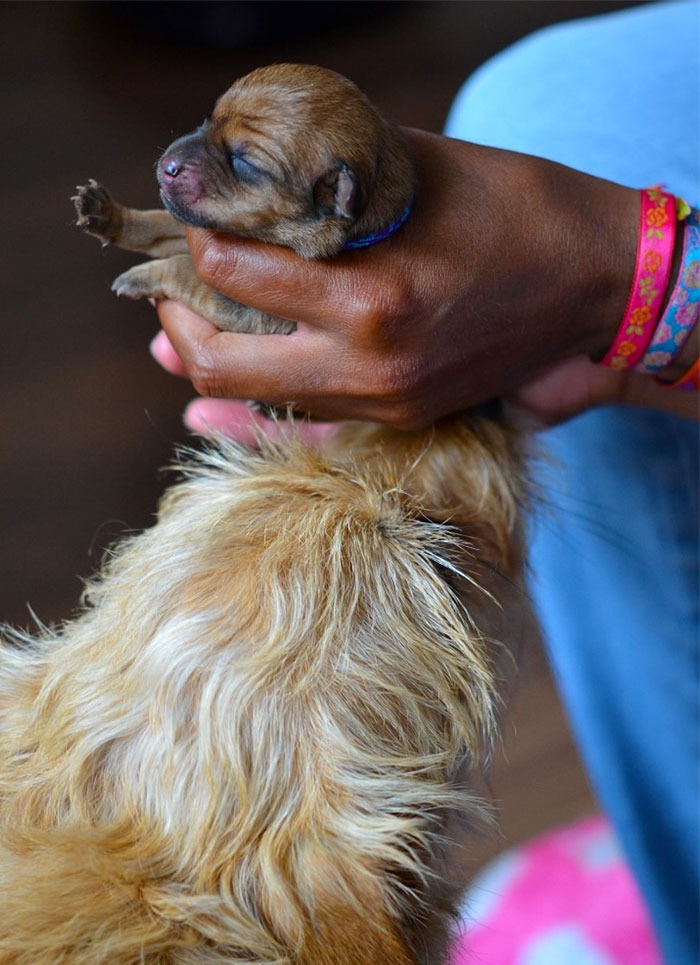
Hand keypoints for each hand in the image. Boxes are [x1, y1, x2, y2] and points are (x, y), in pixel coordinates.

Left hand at [155, 129, 639, 432]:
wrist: (594, 286)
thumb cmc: (517, 213)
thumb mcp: (419, 173)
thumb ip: (331, 182)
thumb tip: (255, 184)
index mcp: (372, 298)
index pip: (237, 275)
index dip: (200, 240)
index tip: (199, 218)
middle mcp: (369, 366)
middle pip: (222, 366)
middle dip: (178, 323)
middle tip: (172, 289)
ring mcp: (384, 403)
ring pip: (258, 400)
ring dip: (213, 362)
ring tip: (195, 321)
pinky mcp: (400, 418)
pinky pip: (303, 422)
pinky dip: (255, 405)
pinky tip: (217, 394)